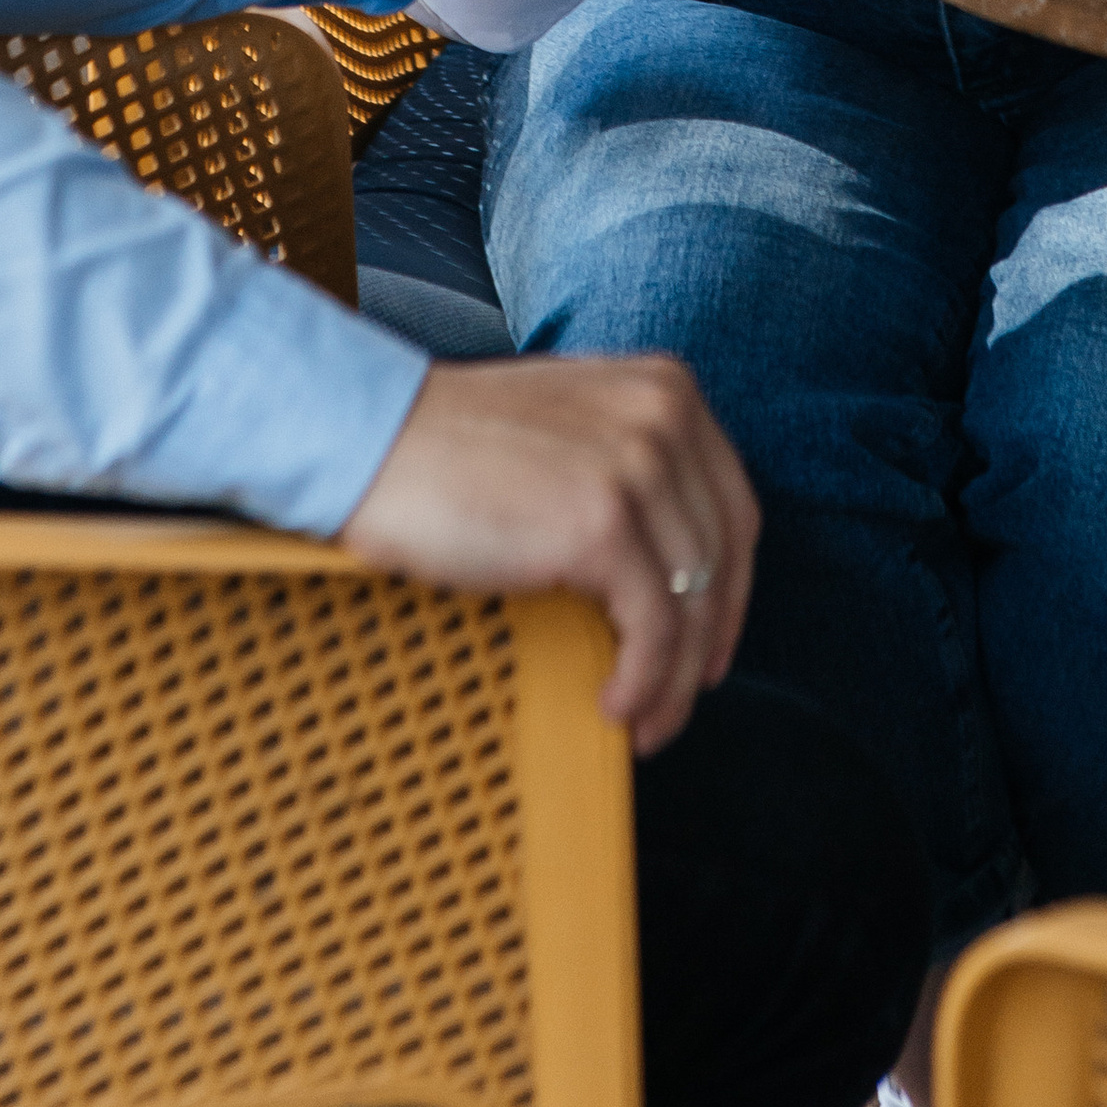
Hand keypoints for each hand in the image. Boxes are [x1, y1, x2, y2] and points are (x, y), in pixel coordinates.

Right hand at [337, 352, 758, 752]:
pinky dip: (643, 683)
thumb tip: (672, 569)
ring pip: (692, 603)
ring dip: (673, 680)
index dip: (730, 589)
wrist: (373, 439)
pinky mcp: (600, 523)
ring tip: (641, 720)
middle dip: (706, 645)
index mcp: (664, 387)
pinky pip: (652, 629)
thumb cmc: (455, 445)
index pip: (734, 508)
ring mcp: (635, 465)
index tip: (709, 643)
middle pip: (721, 560)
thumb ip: (628, 463)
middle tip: (676, 699)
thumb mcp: (569, 423)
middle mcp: (664, 415)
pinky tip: (613, 705)